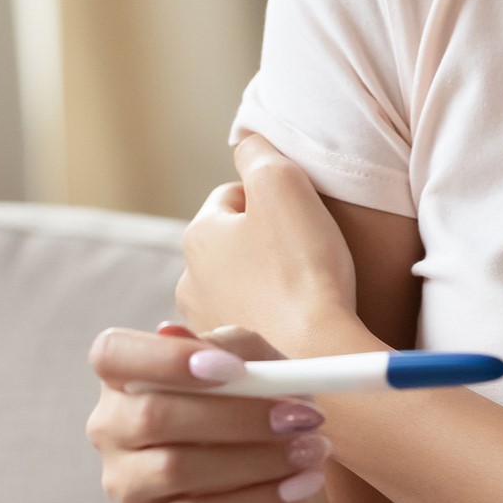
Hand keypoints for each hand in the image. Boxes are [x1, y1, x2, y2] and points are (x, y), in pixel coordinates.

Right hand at [86, 320, 333, 502]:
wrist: (281, 482)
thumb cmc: (261, 408)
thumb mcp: (260, 366)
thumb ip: (237, 347)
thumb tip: (196, 341)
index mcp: (129, 374)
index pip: (112, 353)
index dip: (164, 358)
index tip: (230, 368)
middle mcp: (113, 428)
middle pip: (151, 416)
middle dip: (235, 414)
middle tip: (301, 416)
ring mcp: (126, 486)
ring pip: (177, 468)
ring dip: (258, 457)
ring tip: (313, 448)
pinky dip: (259, 500)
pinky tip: (301, 485)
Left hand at [176, 134, 362, 356]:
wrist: (314, 355)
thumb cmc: (302, 269)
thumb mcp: (283, 185)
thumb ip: (259, 153)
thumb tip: (248, 141)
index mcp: (199, 235)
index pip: (233, 196)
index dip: (273, 198)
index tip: (304, 216)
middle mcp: (189, 280)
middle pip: (233, 243)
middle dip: (264, 242)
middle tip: (308, 251)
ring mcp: (205, 325)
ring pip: (238, 286)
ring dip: (264, 282)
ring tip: (303, 290)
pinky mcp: (225, 362)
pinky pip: (247, 325)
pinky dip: (266, 320)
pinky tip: (294, 324)